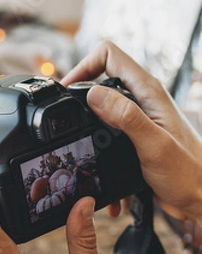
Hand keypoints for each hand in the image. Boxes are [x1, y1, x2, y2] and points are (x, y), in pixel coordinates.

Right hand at [62, 40, 201, 221]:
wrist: (200, 197)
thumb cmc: (188, 173)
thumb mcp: (154, 144)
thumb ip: (125, 117)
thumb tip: (94, 94)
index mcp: (148, 92)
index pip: (109, 56)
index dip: (83, 66)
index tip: (68, 90)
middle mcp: (142, 99)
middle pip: (100, 76)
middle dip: (80, 92)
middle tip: (66, 114)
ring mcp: (138, 116)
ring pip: (101, 103)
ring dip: (86, 118)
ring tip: (76, 136)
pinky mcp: (134, 134)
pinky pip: (107, 127)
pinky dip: (96, 139)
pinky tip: (93, 157)